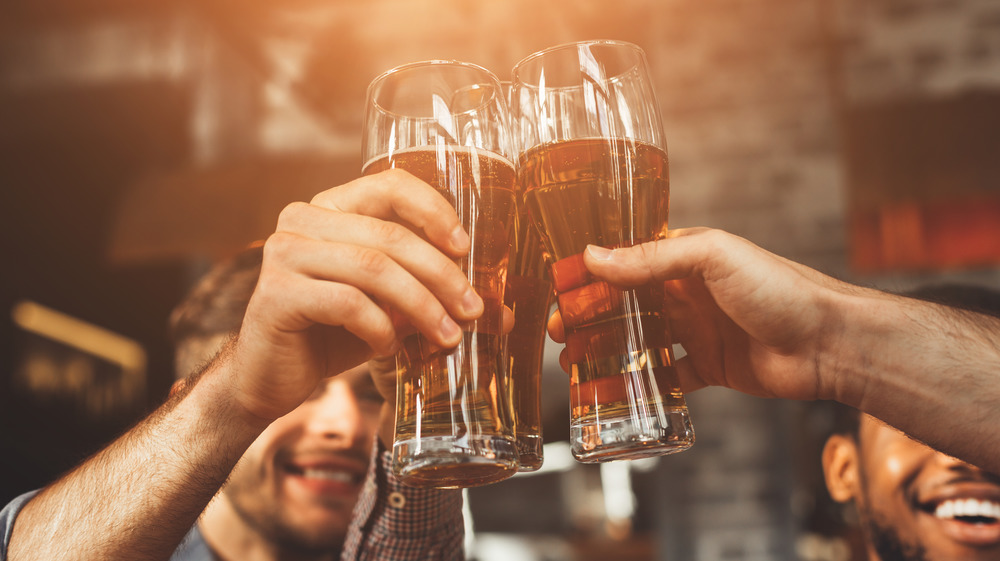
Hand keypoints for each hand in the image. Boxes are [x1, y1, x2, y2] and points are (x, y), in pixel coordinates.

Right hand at [229, 169, 483, 420]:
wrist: (270, 376)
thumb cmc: (332, 334)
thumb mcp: (390, 308)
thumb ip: (433, 298)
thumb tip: (501, 312)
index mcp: (332, 207)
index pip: (391, 184)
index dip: (434, 211)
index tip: (466, 249)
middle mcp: (303, 219)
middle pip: (391, 235)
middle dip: (441, 275)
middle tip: (473, 310)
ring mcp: (284, 252)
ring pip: (374, 268)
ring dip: (421, 306)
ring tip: (447, 337)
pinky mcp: (276, 293)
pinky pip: (348, 303)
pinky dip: (379, 329)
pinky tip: (387, 350)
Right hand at [547, 227, 858, 401]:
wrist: (828, 343)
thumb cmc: (778, 289)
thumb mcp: (711, 258)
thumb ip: (652, 258)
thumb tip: (594, 256)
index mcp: (686, 258)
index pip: (628, 261)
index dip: (592, 275)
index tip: (560, 288)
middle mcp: (688, 293)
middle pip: (626, 304)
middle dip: (590, 316)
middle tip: (559, 331)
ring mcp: (698, 331)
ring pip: (640, 340)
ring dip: (606, 349)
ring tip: (574, 362)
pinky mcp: (709, 367)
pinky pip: (666, 376)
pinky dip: (640, 383)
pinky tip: (614, 389)